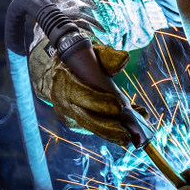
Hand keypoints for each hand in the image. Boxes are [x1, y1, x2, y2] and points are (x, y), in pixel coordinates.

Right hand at [28, 38, 149, 145]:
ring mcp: (68, 112)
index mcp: (63, 79)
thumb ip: (107, 55)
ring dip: (109, 134)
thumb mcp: (92, 50)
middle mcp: (63, 99)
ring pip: (89, 125)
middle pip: (84, 116)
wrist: (62, 67)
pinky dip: (109, 132)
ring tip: (128, 138)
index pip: (78, 93)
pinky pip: (92, 128)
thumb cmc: (82, 58)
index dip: (98, 101)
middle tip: (126, 133)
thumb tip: (122, 60)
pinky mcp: (75, 120)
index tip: (118, 107)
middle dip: (106, 126)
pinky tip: (125, 135)